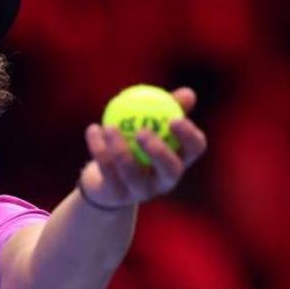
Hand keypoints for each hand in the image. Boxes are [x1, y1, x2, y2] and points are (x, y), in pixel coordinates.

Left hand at [78, 87, 207, 208]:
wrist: (105, 180)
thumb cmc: (135, 144)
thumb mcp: (151, 123)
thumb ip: (167, 107)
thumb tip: (188, 93)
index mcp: (179, 159)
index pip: (195, 148)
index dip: (189, 136)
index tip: (175, 119)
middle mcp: (164, 180)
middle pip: (170, 169)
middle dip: (159, 152)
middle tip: (142, 132)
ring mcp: (141, 191)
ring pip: (132, 172)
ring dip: (120, 148)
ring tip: (110, 127)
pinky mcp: (117, 195)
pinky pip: (107, 170)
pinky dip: (99, 148)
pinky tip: (93, 129)